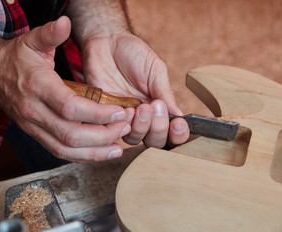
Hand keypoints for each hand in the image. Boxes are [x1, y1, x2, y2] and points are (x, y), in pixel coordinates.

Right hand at [0, 16, 131, 162]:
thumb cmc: (15, 58)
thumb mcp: (32, 41)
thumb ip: (50, 33)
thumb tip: (65, 21)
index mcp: (37, 87)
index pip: (70, 107)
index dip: (98, 114)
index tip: (120, 113)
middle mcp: (34, 111)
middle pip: (71, 134)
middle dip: (102, 136)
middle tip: (125, 129)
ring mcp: (33, 126)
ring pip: (65, 149)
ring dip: (94, 153)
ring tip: (117, 149)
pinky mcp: (36, 134)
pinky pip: (59, 151)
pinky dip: (80, 156)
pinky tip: (99, 153)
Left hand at [82, 32, 189, 146]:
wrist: (106, 41)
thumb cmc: (133, 53)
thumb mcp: (155, 70)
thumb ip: (165, 93)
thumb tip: (179, 116)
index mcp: (158, 108)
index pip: (170, 132)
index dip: (177, 135)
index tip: (178, 123)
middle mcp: (141, 117)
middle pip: (153, 141)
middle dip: (158, 129)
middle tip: (156, 107)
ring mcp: (122, 117)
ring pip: (133, 139)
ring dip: (141, 127)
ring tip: (141, 107)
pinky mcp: (102, 113)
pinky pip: (111, 129)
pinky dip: (121, 123)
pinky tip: (125, 109)